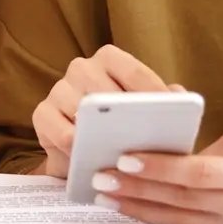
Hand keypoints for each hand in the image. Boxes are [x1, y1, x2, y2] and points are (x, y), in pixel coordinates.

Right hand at [29, 44, 175, 178]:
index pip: (135, 72)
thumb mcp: (147, 113)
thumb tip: (180, 95)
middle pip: (105, 89)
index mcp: (110, 59)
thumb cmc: (122, 128)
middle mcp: (81, 68)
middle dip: (126, 118)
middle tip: (146, 142)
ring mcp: (58, 89)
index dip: (154, 95)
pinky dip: (78, 149)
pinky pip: (60, 133)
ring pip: (81, 111)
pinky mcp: (42, 114)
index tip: (173, 117)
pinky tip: (94, 164)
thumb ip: (166, 101)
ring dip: (101, 136)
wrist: (87, 150)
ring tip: (122, 158)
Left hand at [90, 129, 222, 223]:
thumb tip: (171, 161)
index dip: (157, 171)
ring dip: (141, 210)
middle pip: (180, 202)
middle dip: (136, 192)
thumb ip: (212, 153)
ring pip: (182, 221)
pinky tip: (140, 209)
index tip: (123, 161)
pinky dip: (165, 218)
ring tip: (108, 198)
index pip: (194, 175)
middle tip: (98, 181)